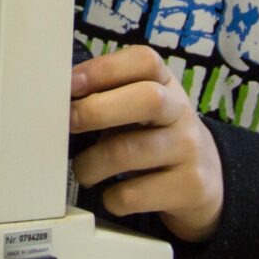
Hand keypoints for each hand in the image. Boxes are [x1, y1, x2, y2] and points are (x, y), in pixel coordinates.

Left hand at [70, 46, 224, 241]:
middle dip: (96, 111)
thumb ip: (106, 96)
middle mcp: (181, 112)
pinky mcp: (188, 188)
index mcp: (165, 83)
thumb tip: (53, 98)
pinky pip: (133, 195)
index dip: (103, 69)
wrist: (204, 180)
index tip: (70, 84)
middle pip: (147, 99)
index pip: (144, 61)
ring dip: (91, 164)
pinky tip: (112, 194)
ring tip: (84, 170)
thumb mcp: (138, 108)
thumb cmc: (153, 135)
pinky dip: (111, 198)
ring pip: (130, 152)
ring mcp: (188, 150)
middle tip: (69, 125)